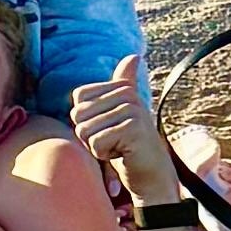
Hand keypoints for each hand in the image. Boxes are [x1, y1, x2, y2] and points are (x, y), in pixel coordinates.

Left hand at [71, 51, 174, 208]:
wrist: (152, 175)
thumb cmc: (129, 147)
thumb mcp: (117, 115)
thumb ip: (119, 88)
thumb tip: (136, 55)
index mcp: (122, 87)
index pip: (78, 99)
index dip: (86, 121)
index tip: (108, 129)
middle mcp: (128, 94)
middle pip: (78, 115)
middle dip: (89, 136)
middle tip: (113, 142)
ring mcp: (132, 110)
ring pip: (85, 131)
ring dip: (97, 148)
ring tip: (119, 148)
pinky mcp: (133, 129)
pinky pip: (96, 143)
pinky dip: (104, 156)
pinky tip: (123, 155)